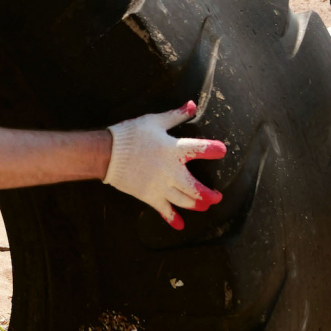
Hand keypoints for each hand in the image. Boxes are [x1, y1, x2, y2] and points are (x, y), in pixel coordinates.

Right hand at [105, 101, 225, 228]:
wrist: (108, 154)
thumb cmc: (131, 134)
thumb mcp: (154, 121)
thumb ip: (176, 115)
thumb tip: (192, 104)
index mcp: (174, 150)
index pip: (200, 149)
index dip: (213, 150)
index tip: (222, 151)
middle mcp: (171, 171)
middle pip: (196, 188)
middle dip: (209, 194)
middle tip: (217, 197)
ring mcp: (161, 186)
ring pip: (184, 200)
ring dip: (197, 205)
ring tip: (205, 207)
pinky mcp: (150, 196)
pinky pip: (164, 210)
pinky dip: (172, 219)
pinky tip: (180, 226)